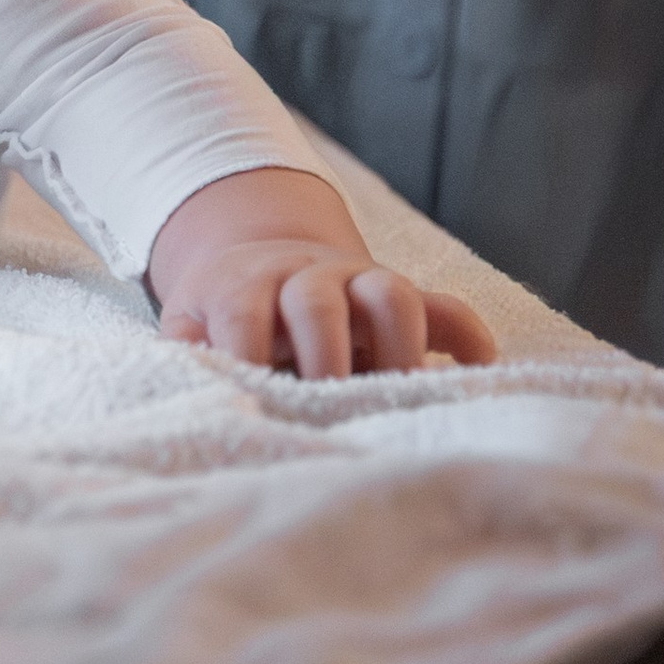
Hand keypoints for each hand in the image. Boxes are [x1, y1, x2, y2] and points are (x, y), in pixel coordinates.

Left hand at [148, 169, 494, 380]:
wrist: (262, 256)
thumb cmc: (222, 310)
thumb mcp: (189, 321)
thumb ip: (186, 350)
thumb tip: (185, 391)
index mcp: (245, 284)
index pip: (244, 315)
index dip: (246, 356)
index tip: (252, 407)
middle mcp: (306, 276)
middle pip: (318, 301)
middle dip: (325, 355)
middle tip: (328, 407)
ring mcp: (359, 282)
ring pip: (390, 292)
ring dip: (398, 344)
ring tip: (400, 399)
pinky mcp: (401, 298)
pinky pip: (445, 308)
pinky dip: (466, 336)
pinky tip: (478, 371)